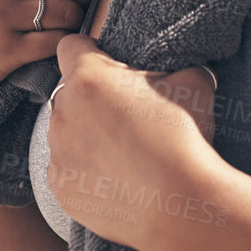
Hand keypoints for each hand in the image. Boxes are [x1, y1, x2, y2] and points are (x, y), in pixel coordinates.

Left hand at [44, 33, 227, 250]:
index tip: (109, 68)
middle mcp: (63, 110)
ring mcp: (58, 151)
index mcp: (88, 77)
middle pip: (70, 93)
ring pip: (66, 132)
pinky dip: (85, 172)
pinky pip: (66, 170)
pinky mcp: (60, 187)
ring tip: (124, 153)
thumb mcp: (192, 83)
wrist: (177, 204)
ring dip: (87, 136)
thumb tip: (188, 67)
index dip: (90, 52)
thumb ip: (180, 67)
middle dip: (92, 99)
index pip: (71, 46)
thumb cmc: (182, 138)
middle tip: (127, 116)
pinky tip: (115, 179)